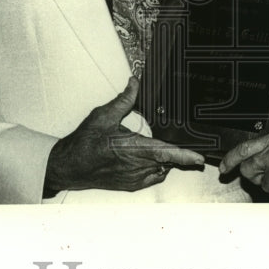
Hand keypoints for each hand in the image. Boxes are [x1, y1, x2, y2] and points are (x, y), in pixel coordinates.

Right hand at [44, 77, 203, 192]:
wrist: (69, 166)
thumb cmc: (84, 143)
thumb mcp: (104, 116)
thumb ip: (124, 100)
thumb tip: (135, 83)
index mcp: (131, 149)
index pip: (164, 153)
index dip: (184, 156)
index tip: (199, 158)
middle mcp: (135, 166)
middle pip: (167, 162)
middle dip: (178, 154)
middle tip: (188, 146)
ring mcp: (133, 178)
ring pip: (162, 170)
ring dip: (166, 161)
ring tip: (166, 148)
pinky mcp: (130, 185)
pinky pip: (152, 178)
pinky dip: (157, 169)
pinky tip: (153, 159)